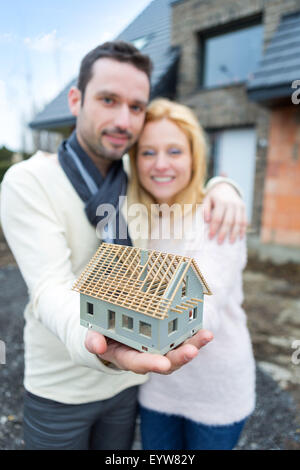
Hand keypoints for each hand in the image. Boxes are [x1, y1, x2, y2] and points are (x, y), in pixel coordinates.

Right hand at [85, 329, 212, 374]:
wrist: (112, 333)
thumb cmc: (103, 335)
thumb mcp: (94, 337)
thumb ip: (94, 342)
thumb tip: (97, 347)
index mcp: (128, 358)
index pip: (140, 364)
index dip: (151, 364)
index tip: (162, 364)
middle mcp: (147, 357)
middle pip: (166, 362)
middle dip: (179, 357)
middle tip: (191, 352)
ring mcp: (160, 348)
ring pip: (179, 351)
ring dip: (194, 345)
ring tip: (206, 336)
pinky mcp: (169, 338)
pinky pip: (183, 338)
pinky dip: (194, 334)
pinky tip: (205, 328)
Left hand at [203, 182, 246, 243]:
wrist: (226, 186)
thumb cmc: (213, 196)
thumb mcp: (207, 199)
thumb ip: (205, 209)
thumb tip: (206, 221)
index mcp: (221, 202)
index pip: (217, 218)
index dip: (214, 228)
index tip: (210, 237)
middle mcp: (231, 204)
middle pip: (228, 221)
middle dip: (223, 233)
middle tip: (219, 242)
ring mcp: (239, 206)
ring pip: (238, 222)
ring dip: (234, 233)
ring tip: (230, 242)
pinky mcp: (243, 208)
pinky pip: (244, 220)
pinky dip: (243, 230)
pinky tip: (240, 238)